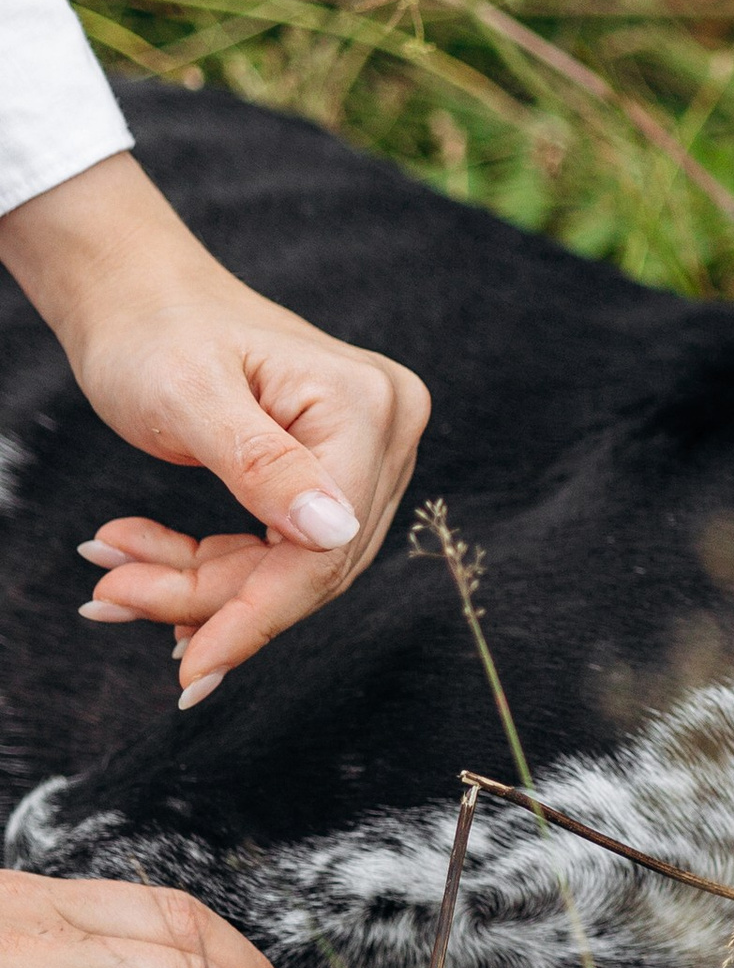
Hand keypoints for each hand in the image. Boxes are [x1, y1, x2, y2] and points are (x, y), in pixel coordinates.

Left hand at [0, 151, 429, 704]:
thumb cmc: (153, 330)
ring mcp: (370, 447)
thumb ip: (263, 466)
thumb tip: (335, 534)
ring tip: (115, 578)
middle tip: (112, 599)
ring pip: (294, 564)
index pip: (326, 545)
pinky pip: (283, 545)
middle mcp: (387, 425)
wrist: (138, 295)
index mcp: (364, 404)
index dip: (258, 613)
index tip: (190, 672)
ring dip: (202, 583)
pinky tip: (144, 561)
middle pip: (311, 562)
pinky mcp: (338, 465)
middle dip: (212, 596)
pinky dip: (212, 565)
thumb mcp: (192, 397)